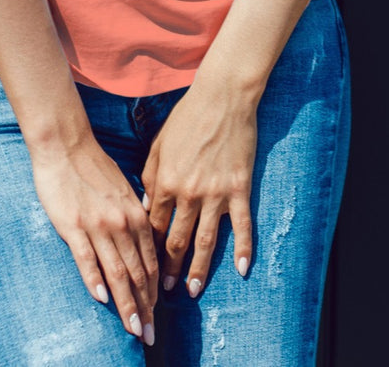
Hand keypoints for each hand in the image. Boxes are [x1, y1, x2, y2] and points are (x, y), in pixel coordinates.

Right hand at [30, 136, 158, 342]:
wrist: (65, 145)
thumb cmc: (93, 166)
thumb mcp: (124, 189)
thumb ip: (134, 215)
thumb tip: (143, 239)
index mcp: (136, 214)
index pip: (150, 263)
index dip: (154, 293)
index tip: (155, 316)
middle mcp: (122, 224)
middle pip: (138, 274)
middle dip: (145, 308)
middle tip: (149, 335)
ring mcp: (98, 226)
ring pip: (118, 273)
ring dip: (127, 305)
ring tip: (133, 329)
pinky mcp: (74, 226)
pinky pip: (88, 260)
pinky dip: (96, 282)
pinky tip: (102, 300)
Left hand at [141, 79, 257, 296]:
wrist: (222, 98)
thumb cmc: (187, 117)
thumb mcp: (159, 144)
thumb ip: (150, 176)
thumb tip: (148, 206)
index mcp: (166, 181)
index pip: (154, 224)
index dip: (148, 247)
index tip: (145, 264)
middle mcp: (189, 193)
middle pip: (177, 239)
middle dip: (169, 267)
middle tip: (163, 291)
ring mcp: (216, 194)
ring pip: (206, 241)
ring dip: (199, 268)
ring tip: (193, 290)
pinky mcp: (239, 189)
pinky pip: (242, 226)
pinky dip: (243, 249)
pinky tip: (242, 270)